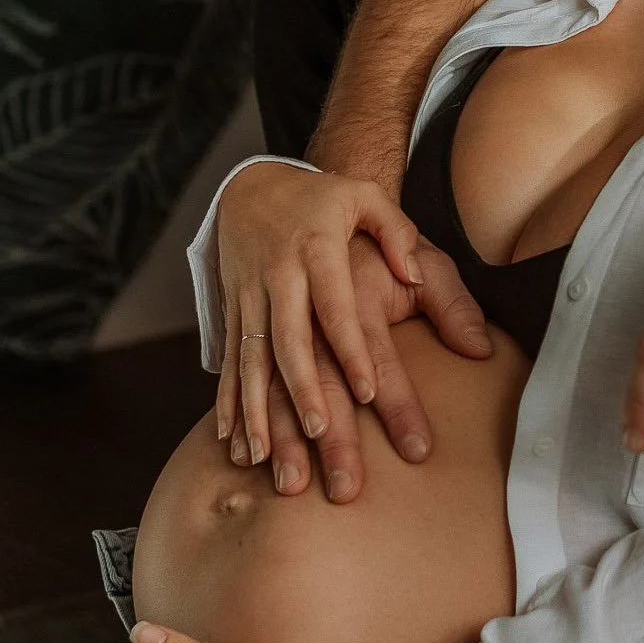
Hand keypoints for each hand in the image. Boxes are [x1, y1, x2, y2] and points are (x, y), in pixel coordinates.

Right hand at [217, 169, 492, 499]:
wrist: (252, 184)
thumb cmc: (325, 200)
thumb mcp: (366, 198)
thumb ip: (398, 234)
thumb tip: (415, 274)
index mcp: (319, 252)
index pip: (338, 308)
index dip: (352, 350)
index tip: (371, 392)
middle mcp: (280, 277)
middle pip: (292, 343)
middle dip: (304, 393)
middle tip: (322, 436)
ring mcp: (250, 297)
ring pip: (253, 361)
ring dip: (259, 412)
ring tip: (268, 458)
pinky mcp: (231, 312)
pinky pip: (229, 363)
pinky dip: (228, 403)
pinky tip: (232, 442)